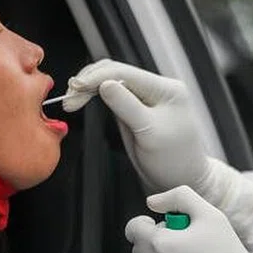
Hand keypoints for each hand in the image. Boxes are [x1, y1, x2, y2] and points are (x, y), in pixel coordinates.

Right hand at [64, 59, 211, 193]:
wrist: (183, 179)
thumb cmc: (173, 160)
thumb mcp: (149, 133)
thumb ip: (127, 106)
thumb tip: (105, 84)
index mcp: (167, 89)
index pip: (126, 73)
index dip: (96, 78)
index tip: (76, 89)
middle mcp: (158, 88)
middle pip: (117, 72)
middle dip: (90, 81)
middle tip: (70, 98)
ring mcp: (148, 96)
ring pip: (113, 80)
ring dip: (90, 86)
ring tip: (73, 100)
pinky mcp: (139, 107)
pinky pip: (116, 93)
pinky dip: (97, 94)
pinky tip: (84, 99)